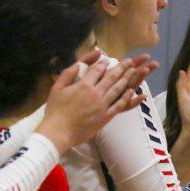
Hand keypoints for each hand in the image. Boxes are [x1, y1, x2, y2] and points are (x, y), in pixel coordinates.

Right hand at [38, 52, 155, 151]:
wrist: (59, 131)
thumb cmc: (55, 110)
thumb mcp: (57, 88)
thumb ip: (68, 74)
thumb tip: (78, 64)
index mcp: (83, 85)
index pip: (97, 70)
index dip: (104, 63)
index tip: (108, 59)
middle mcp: (95, 93)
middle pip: (111, 77)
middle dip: (121, 68)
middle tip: (128, 61)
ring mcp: (102, 105)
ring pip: (118, 89)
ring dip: (127, 79)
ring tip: (134, 71)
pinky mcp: (105, 117)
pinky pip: (119, 105)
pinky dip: (126, 97)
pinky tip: (132, 91)